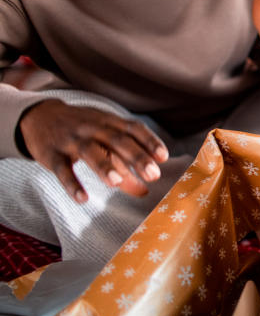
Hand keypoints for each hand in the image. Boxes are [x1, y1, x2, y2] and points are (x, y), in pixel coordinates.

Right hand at [18, 100, 168, 202]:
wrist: (39, 117)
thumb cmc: (83, 130)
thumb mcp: (104, 137)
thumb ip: (125, 163)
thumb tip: (145, 190)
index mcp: (110, 121)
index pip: (133, 128)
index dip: (149, 141)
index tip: (164, 157)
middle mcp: (93, 127)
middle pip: (117, 139)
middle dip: (136, 156)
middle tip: (153, 174)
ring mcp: (71, 140)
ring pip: (89, 151)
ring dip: (104, 166)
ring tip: (116, 182)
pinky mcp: (52, 154)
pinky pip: (62, 169)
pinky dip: (72, 184)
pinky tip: (82, 198)